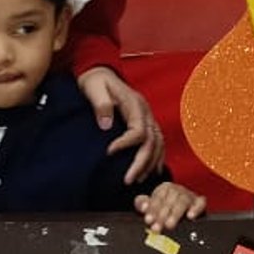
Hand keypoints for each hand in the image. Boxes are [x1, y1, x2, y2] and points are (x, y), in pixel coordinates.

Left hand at [79, 66, 164, 183]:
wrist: (100, 73)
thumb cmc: (95, 81)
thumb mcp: (94, 88)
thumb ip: (101, 105)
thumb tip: (106, 126)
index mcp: (135, 104)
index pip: (138, 130)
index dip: (126, 144)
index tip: (109, 153)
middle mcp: (145, 111)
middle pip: (151, 141)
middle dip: (141, 162)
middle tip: (128, 180)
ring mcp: (148, 117)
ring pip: (158, 143)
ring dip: (150, 163)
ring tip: (138, 179)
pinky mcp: (146, 122)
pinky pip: (158, 141)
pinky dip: (156, 157)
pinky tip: (151, 170)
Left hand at [137, 181, 205, 231]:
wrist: (181, 211)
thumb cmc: (164, 209)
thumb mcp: (151, 206)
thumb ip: (143, 204)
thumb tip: (143, 206)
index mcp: (165, 188)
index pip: (158, 197)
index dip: (152, 209)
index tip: (148, 220)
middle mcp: (177, 190)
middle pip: (170, 200)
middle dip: (162, 215)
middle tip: (157, 228)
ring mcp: (189, 196)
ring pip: (183, 201)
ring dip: (175, 214)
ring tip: (169, 225)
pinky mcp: (199, 203)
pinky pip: (200, 202)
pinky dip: (196, 208)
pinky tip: (190, 216)